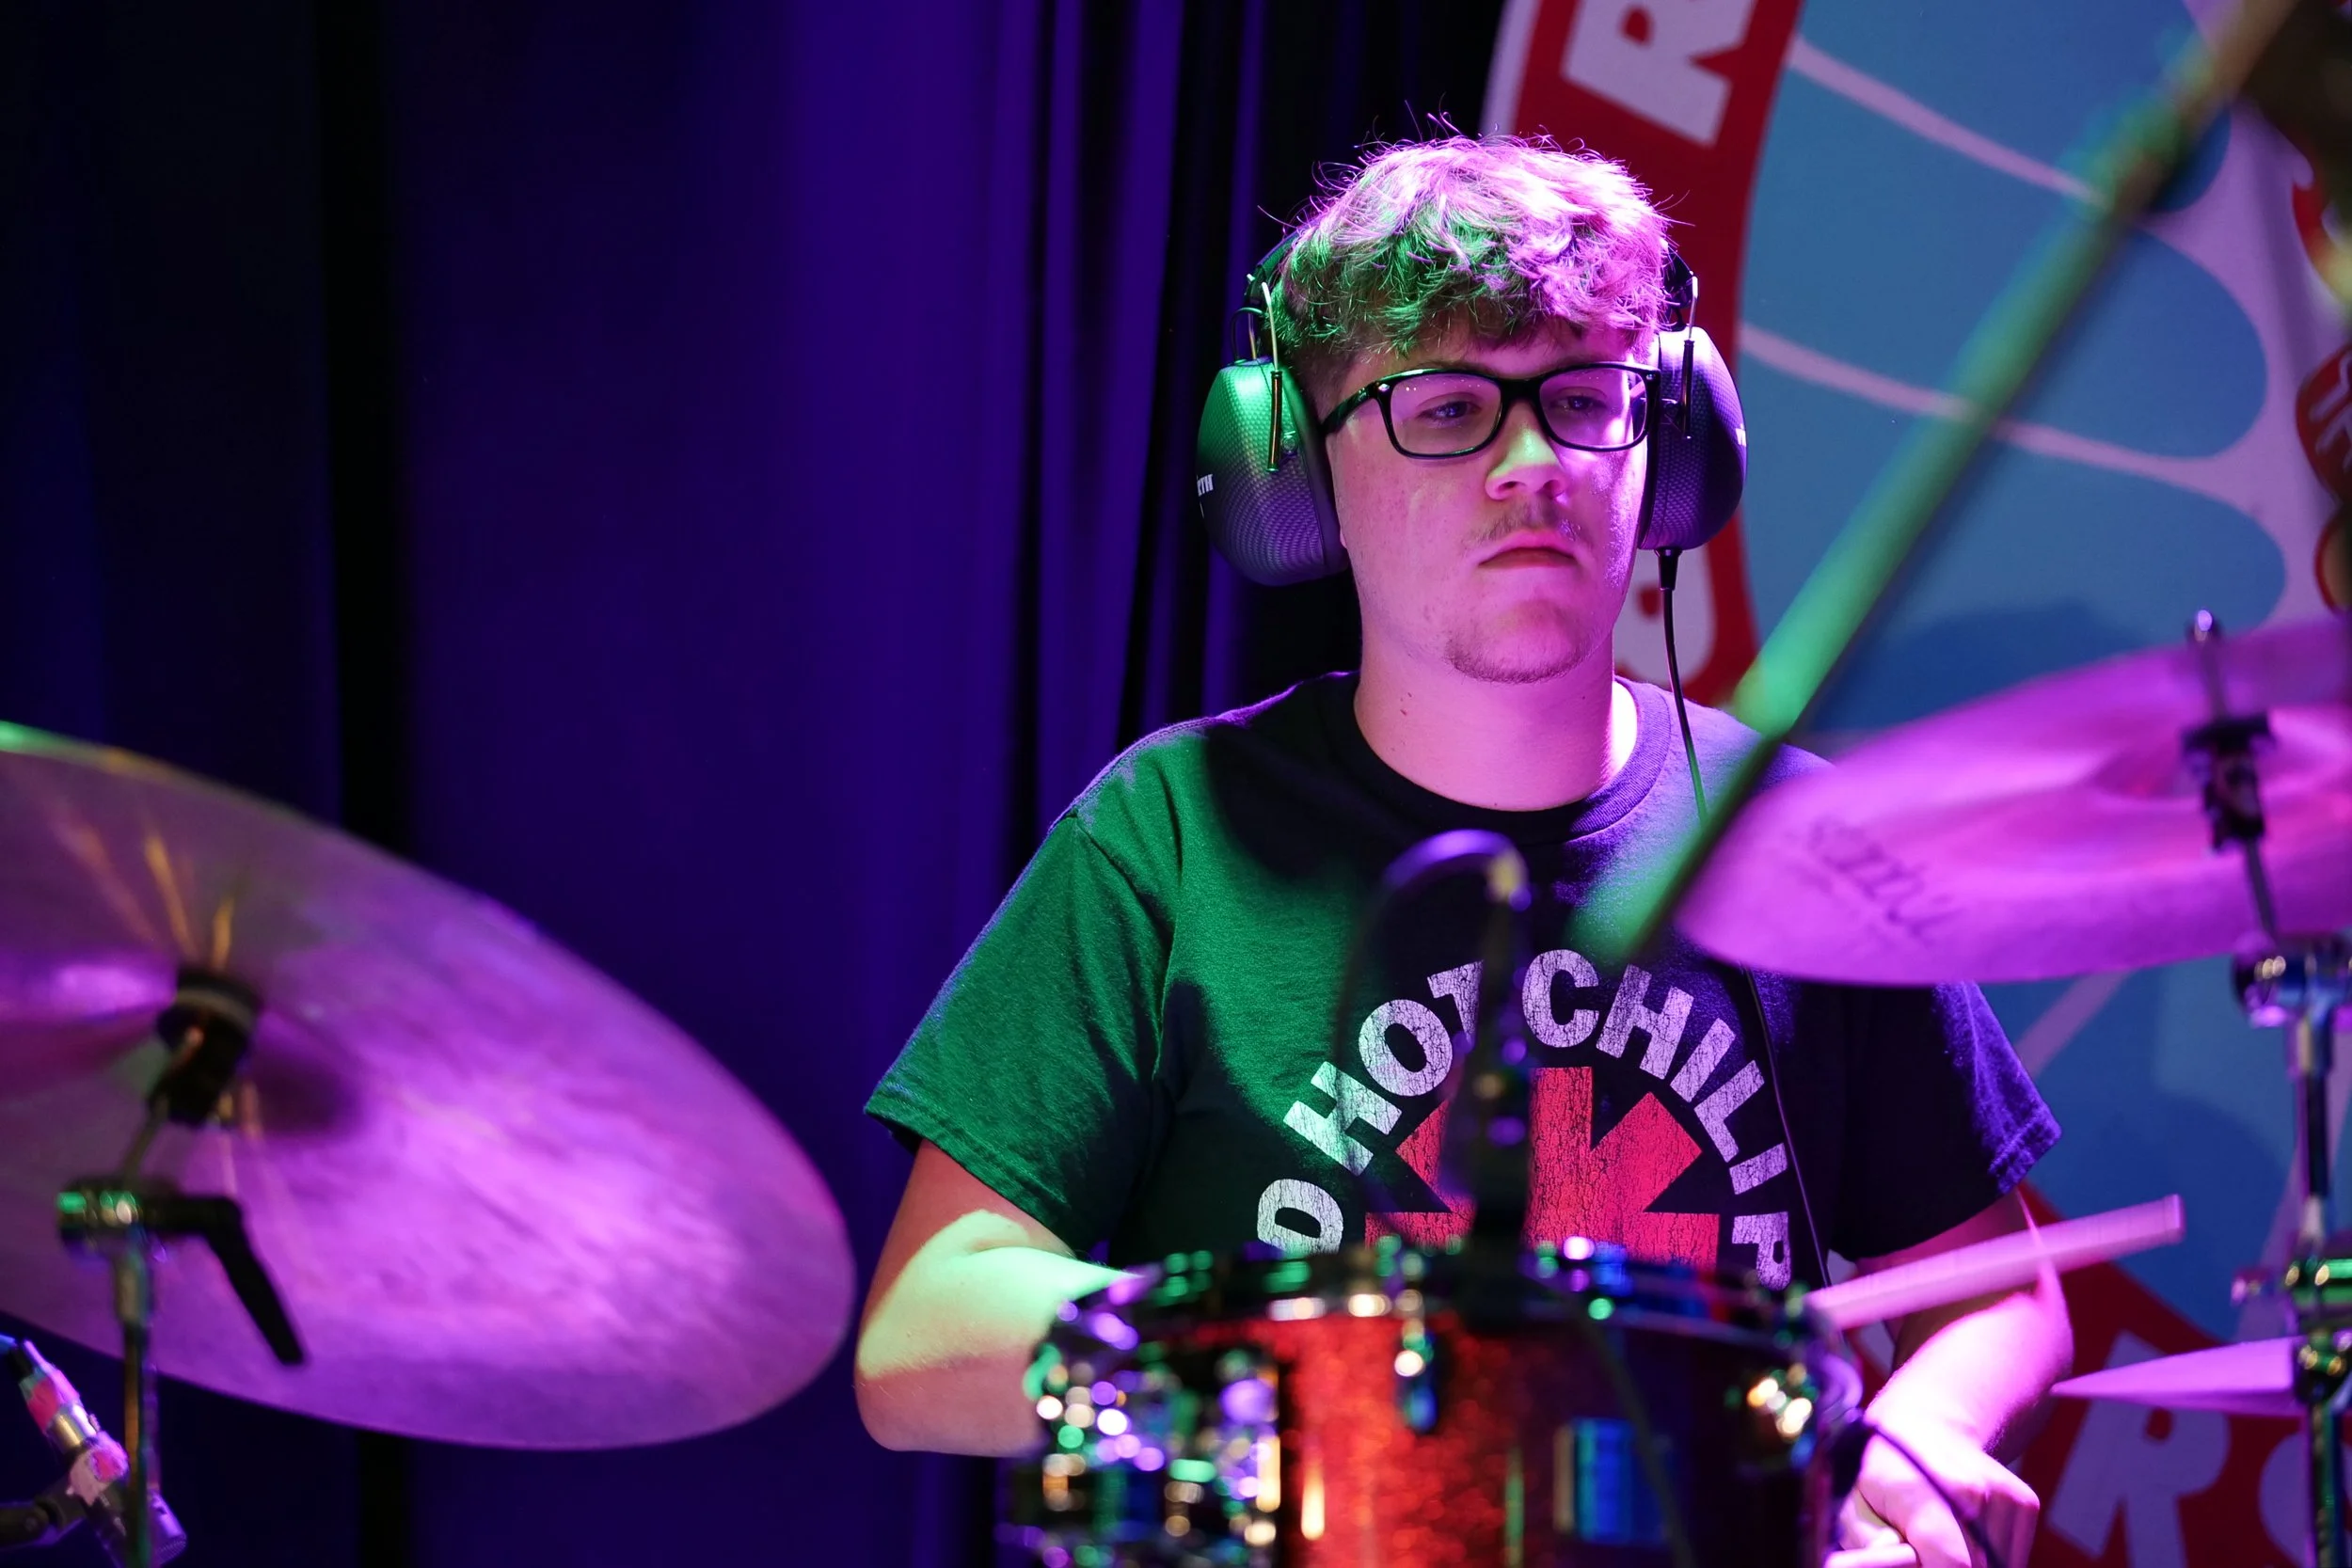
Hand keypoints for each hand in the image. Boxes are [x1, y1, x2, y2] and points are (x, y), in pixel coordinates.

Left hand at [1836, 1417, 2038, 1567]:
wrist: (1924, 1425)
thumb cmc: (1880, 1469)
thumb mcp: (1853, 1502)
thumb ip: (1870, 1541)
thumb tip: (1895, 1558)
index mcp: (1922, 1491)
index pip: (1953, 1565)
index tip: (1917, 1563)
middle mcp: (1971, 1490)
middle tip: (1921, 1551)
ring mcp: (2004, 1495)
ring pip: (1995, 1565)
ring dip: (1967, 1564)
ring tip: (1939, 1540)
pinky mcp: (2025, 1502)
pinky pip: (2011, 1556)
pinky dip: (1988, 1557)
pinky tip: (1963, 1533)